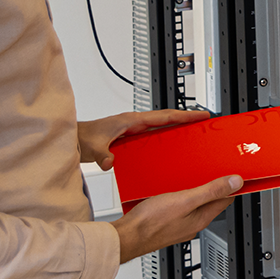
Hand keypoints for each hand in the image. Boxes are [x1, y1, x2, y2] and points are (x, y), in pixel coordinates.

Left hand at [77, 109, 206, 170]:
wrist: (75, 138)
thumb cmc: (84, 137)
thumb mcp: (94, 148)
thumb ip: (103, 156)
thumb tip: (110, 163)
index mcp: (132, 120)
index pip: (164, 116)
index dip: (183, 116)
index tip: (200, 115)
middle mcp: (135, 122)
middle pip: (167, 118)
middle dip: (186, 119)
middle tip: (204, 122)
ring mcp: (134, 129)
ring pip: (162, 126)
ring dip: (177, 127)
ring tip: (192, 134)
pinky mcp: (132, 137)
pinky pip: (154, 135)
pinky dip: (165, 137)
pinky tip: (170, 147)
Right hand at [111, 174, 243, 262]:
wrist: (126, 237)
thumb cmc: (151, 222)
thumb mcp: (185, 200)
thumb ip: (210, 191)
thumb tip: (235, 183)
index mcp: (201, 219)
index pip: (225, 200)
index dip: (232, 186)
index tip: (236, 175)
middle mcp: (193, 225)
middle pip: (210, 203)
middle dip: (214, 188)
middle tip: (216, 172)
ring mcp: (179, 226)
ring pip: (194, 206)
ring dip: (197, 192)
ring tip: (195, 178)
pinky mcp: (166, 224)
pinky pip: (180, 209)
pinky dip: (181, 198)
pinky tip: (174, 192)